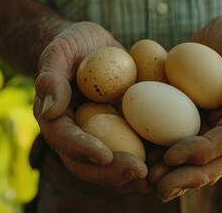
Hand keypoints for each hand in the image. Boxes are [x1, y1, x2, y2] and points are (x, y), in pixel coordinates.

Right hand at [33, 21, 149, 191]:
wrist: (93, 46)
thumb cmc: (73, 44)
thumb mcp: (59, 52)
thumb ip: (51, 78)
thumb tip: (49, 111)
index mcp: (57, 119)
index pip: (65, 140)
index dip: (83, 150)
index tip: (105, 155)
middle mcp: (78, 134)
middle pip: (90, 163)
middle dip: (114, 172)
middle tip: (140, 172)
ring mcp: (102, 135)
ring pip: (114, 164)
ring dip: (135, 174)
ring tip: (160, 175)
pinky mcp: (123, 131)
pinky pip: (135, 149)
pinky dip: (151, 158)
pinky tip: (172, 158)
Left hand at [149, 14, 221, 200]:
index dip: (200, 153)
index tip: (172, 156)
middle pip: (209, 164)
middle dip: (184, 177)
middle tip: (157, 185)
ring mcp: (205, 129)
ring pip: (190, 162)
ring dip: (169, 174)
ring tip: (144, 180)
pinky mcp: (186, 122)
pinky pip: (173, 142)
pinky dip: (158, 156)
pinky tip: (137, 160)